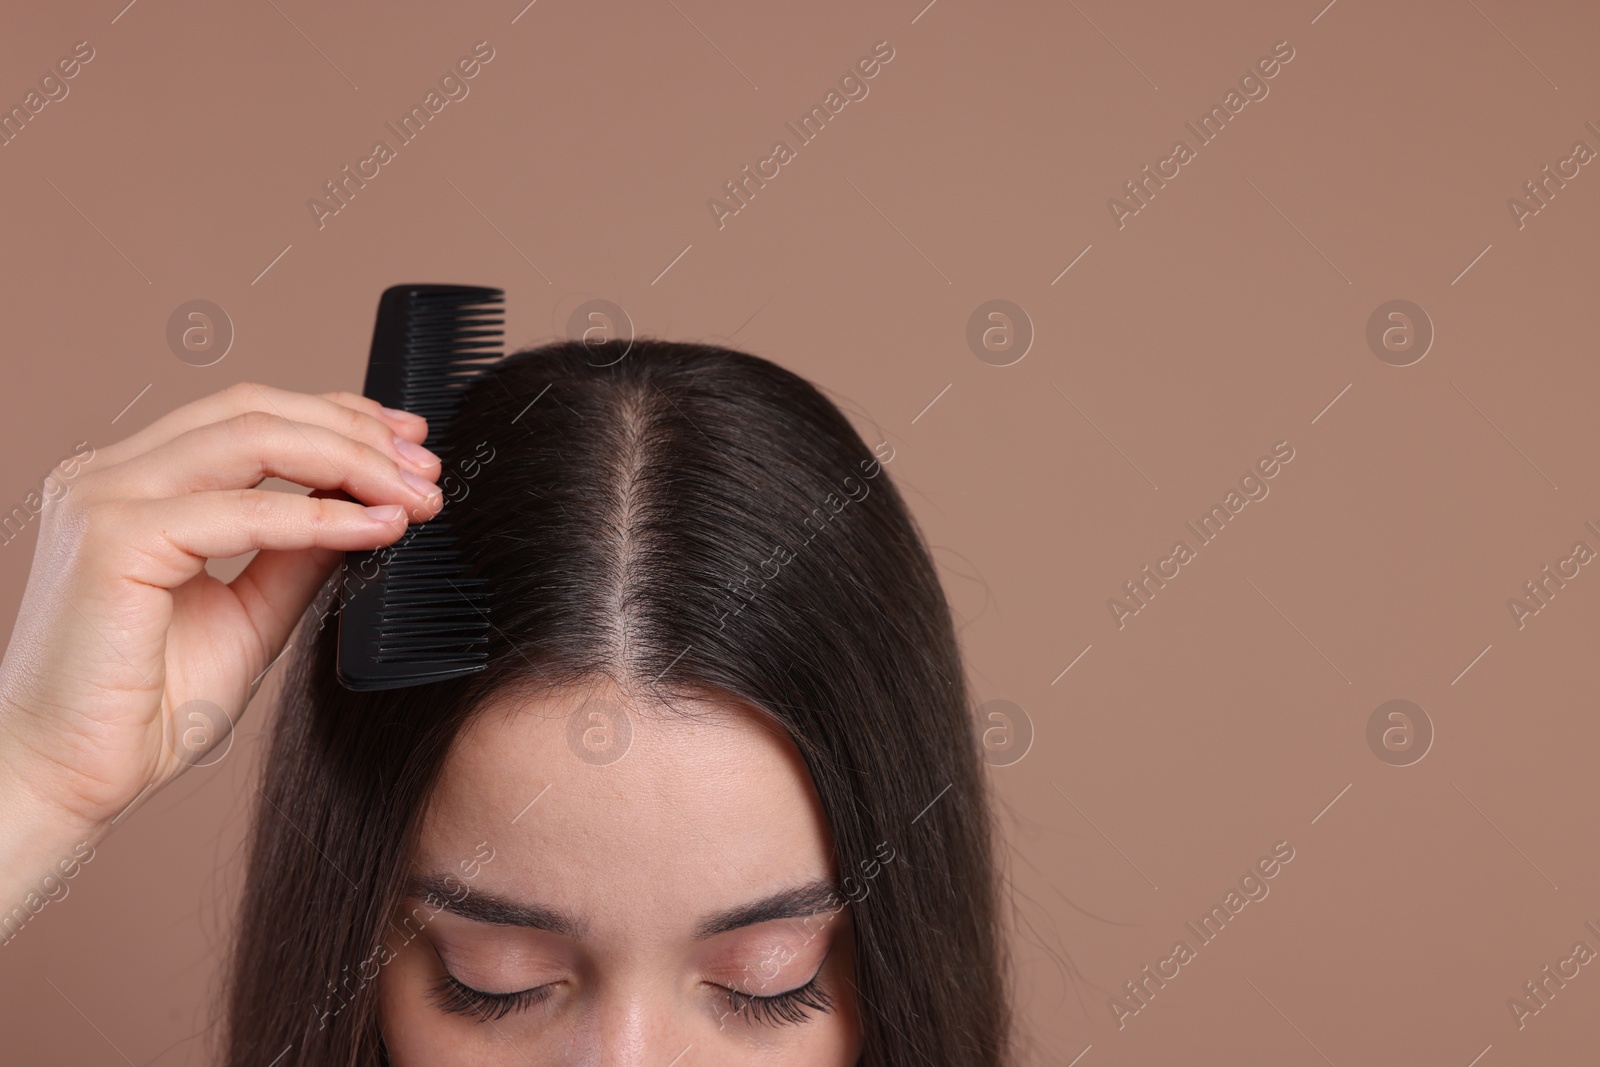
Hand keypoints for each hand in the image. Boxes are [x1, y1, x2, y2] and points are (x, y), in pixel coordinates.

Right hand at [0, 382, 443, 847]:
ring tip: (415, 494)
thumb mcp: (251, 613)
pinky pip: (244, 510)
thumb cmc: (144, 708)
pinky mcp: (114, 539)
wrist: (69, 776)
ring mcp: (105, 498)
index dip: (337, 417)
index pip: (249, 416)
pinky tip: (377, 529)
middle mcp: (111, 476)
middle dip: (357, 433)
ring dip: (351, 462)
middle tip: (428, 468)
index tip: (409, 444)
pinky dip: (321, 516)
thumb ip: (298, 554)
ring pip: (254, 438)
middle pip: (256, 410)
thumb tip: (366, 507)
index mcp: (135, 483)